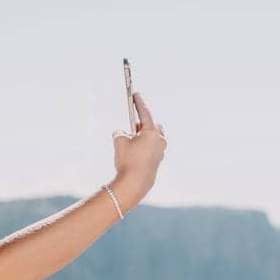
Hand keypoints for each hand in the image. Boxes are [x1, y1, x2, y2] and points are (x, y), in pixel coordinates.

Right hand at [110, 91, 166, 208]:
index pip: (145, 113)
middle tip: (132, 127)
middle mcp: (159, 141)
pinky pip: (153, 150)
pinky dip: (145, 149)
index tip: (136, 95)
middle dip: (143, 125)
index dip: (139, 103)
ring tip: (133, 143)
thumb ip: (120, 133)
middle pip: (153, 126)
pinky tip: (136, 155)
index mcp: (152, 132)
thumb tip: (123, 134)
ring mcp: (160, 152)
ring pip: (154, 139)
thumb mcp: (119, 141)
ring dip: (145, 138)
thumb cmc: (127, 161)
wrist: (134, 184)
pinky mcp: (158, 162)